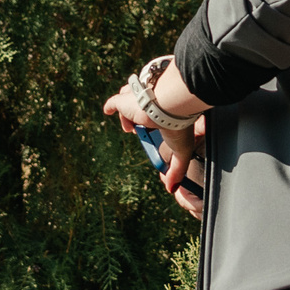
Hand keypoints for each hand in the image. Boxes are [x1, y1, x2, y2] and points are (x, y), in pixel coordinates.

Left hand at [102, 83, 206, 219]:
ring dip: (127, 115)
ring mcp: (136, 101)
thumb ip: (177, 169)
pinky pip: (115, 103)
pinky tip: (108, 111)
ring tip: (131, 128)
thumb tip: (172, 188)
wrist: (171, 106)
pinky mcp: (124, 101)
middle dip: (137, 119)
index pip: (155, 118)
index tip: (151, 134)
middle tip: (138, 131)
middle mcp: (151, 105)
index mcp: (165, 113)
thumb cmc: (179, 125)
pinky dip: (110, 107)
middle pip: (140, 109)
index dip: (151, 125)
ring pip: (127, 104)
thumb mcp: (181, 151)